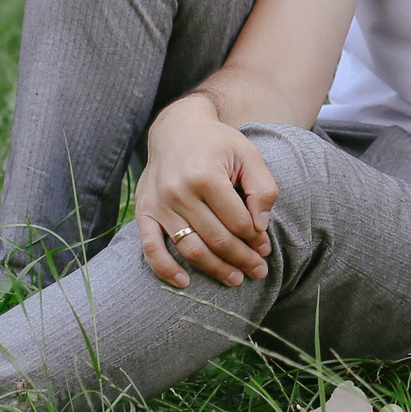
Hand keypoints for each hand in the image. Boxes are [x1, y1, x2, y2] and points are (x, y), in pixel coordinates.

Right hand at [134, 92, 278, 289]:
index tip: (265, 248)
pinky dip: (166, 270)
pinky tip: (185, 283)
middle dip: (242, 259)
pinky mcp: (144, 211)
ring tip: (236, 279)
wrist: (176, 128)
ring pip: (190, 249)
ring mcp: (159, 204)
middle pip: (216, 239)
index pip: (237, 222)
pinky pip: (150, 248)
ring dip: (215, 269)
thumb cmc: (217, 142)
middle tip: (258, 271)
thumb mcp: (248, 154)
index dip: (256, 239)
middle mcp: (179, 192)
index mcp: (206, 176)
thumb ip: (262, 188)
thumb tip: (260, 226)